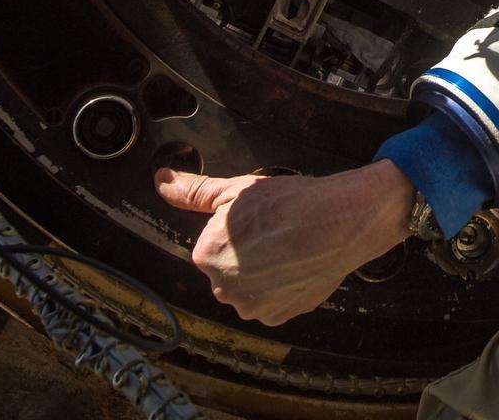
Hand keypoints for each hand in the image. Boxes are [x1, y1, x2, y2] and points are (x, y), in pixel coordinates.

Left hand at [155, 160, 414, 325]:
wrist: (337, 221)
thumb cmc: (289, 202)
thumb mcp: (236, 188)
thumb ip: (194, 191)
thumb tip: (161, 181)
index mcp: (208, 255)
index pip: (211, 244)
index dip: (235, 228)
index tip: (256, 218)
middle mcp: (224, 289)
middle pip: (226, 268)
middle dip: (244, 252)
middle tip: (273, 230)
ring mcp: (253, 307)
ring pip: (248, 287)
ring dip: (262, 272)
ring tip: (286, 246)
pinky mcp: (280, 317)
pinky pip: (270, 301)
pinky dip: (280, 287)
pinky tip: (295, 264)